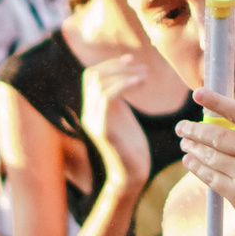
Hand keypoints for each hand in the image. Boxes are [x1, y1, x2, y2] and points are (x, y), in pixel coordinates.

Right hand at [81, 54, 155, 193]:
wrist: (131, 175)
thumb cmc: (132, 148)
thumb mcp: (124, 118)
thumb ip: (119, 101)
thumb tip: (126, 79)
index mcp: (93, 109)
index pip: (90, 77)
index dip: (109, 64)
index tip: (131, 59)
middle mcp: (89, 113)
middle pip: (91, 76)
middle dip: (116, 65)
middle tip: (141, 66)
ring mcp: (94, 121)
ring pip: (98, 84)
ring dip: (123, 73)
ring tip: (145, 74)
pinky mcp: (102, 130)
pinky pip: (107, 97)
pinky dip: (124, 84)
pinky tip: (140, 82)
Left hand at [178, 91, 234, 235]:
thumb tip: (222, 127)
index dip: (217, 102)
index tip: (198, 93)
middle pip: (218, 136)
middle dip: (195, 130)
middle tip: (182, 127)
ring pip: (211, 156)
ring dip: (193, 148)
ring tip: (185, 143)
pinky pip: (210, 177)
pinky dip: (197, 167)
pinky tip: (190, 162)